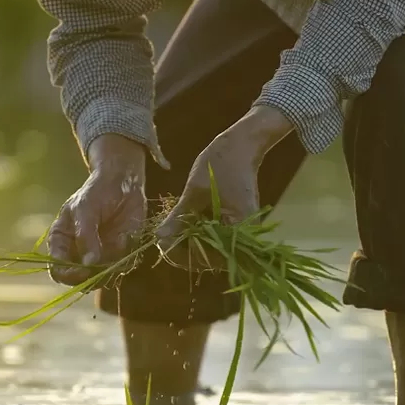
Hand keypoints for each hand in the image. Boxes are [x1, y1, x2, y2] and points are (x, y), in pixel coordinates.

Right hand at [47, 134, 146, 285]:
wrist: (122, 184)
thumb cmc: (96, 193)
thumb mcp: (85, 209)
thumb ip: (86, 236)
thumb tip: (89, 264)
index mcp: (62, 244)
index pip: (59, 272)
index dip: (69, 276)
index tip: (83, 271)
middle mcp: (80, 255)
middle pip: (82, 282)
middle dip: (95, 276)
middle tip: (106, 261)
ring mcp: (101, 257)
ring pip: (105, 278)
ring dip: (113, 266)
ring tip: (119, 239)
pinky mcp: (121, 255)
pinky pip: (124, 266)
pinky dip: (127, 257)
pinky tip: (126, 236)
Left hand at [155, 106, 292, 268]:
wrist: (242, 145)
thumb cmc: (222, 164)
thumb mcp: (195, 191)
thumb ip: (179, 218)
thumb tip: (159, 239)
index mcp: (239, 232)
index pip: (208, 258)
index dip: (183, 255)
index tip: (162, 244)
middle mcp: (245, 238)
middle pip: (211, 258)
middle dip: (185, 250)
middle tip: (163, 237)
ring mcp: (242, 232)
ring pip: (212, 248)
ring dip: (191, 242)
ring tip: (171, 231)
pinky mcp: (237, 225)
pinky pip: (216, 237)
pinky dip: (199, 233)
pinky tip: (185, 224)